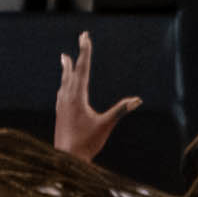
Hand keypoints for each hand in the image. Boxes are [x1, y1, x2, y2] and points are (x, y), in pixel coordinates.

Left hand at [53, 33, 140, 162]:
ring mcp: (61, 105)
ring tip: (64, 58)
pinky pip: (61, 92)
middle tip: (80, 38)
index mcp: (77, 96)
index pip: (83, 68)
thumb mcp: (106, 125)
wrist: (66, 159)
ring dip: (66, 68)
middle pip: (72, 71)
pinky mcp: (60, 113)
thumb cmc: (87, 143)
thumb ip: (120, 111)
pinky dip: (64, 84)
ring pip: (64, 81)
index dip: (85, 51)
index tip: (85, 37)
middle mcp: (67, 97)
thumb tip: (137, 100)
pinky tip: (63, 87)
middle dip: (78, 54)